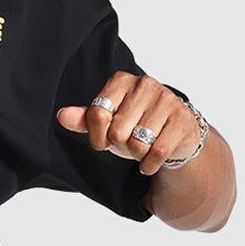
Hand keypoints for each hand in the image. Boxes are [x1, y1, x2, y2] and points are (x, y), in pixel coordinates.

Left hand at [56, 71, 198, 173]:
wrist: (174, 132)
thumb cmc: (135, 124)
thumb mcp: (107, 122)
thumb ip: (84, 119)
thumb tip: (62, 116)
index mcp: (121, 81)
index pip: (97, 114)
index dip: (98, 136)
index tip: (106, 138)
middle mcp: (145, 84)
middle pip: (117, 133)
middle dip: (121, 146)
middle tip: (130, 141)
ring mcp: (167, 100)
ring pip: (138, 144)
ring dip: (137, 155)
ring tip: (143, 146)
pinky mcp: (182, 120)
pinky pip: (157, 153)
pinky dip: (150, 165)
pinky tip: (151, 160)